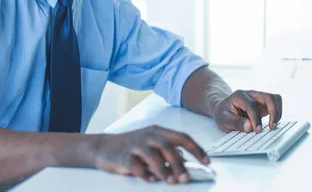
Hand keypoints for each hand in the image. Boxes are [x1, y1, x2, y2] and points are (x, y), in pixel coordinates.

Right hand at [93, 125, 209, 183]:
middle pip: (168, 146)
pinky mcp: (123, 157)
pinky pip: (135, 165)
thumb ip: (168, 151)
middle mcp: (148, 136)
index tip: (207, 161)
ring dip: (164, 169)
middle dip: (179, 163)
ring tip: (171, 181)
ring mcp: (135, 145)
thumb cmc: (132, 146)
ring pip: (152, 155)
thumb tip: (187, 163)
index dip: (196, 149)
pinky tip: (151, 179)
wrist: (104, 147)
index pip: (182, 137)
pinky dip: (144, 173)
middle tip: (186, 178)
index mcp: (158, 131)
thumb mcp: (152, 144)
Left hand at [213, 90, 282, 132]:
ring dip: (277, 112)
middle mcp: (251, 94)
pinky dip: (277, 113)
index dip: (256, 118)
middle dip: (274, 112)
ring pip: (275, 98)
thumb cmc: (223, 113)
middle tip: (271, 127)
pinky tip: (271, 124)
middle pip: (268, 97)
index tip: (258, 130)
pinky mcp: (263, 104)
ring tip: (272, 126)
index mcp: (239, 96)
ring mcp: (258, 98)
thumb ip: (235, 123)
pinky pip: (275, 105)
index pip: (252, 105)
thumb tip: (250, 127)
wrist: (223, 108)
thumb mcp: (223, 120)